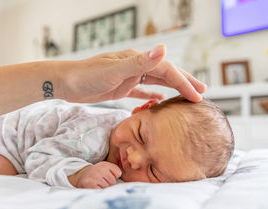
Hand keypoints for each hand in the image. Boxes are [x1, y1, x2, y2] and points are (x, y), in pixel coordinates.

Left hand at [63, 44, 205, 102]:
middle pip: (165, 74)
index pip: (166, 70)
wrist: (65, 83)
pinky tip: (159, 100)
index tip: (198, 96)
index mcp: (135, 60)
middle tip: (202, 94)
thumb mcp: (113, 70)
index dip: (184, 82)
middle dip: (184, 83)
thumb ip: (139, 63)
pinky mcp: (120, 87)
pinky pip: (141, 91)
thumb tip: (164, 49)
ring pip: (155, 82)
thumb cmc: (86, 76)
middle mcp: (134, 66)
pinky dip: (152, 95)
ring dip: (172, 88)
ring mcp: (128, 76)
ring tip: (187, 96)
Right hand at [68, 162, 121, 188]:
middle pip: (113, 182)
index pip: (118, 173)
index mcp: (105, 164)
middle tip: (100, 181)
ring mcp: (95, 176)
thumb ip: (115, 170)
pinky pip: (100, 190)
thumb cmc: (96, 174)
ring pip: (107, 187)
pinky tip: (94, 187)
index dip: (114, 177)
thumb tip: (120, 177)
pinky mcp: (90, 184)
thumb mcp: (105, 168)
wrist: (79, 177)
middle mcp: (99, 169)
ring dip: (103, 188)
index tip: (107, 176)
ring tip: (96, 184)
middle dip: (108, 184)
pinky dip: (98, 191)